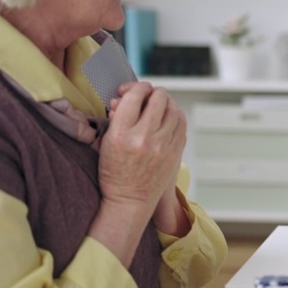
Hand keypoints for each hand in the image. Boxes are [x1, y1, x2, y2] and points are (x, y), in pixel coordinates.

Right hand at [98, 82, 185, 212]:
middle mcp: (144, 138)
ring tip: (157, 105)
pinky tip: (168, 116)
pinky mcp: (175, 152)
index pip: (135, 95)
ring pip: (173, 108)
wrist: (129, 200)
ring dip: (165, 102)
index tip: (134, 90)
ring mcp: (163, 145)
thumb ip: (116, 117)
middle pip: (158, 97)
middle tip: (146, 96)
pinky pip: (182, 123)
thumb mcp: (106, 143)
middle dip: (152, 92)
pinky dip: (175, 115)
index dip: (136, 87)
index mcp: (121, 134)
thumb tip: (124, 97)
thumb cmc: (113, 172)